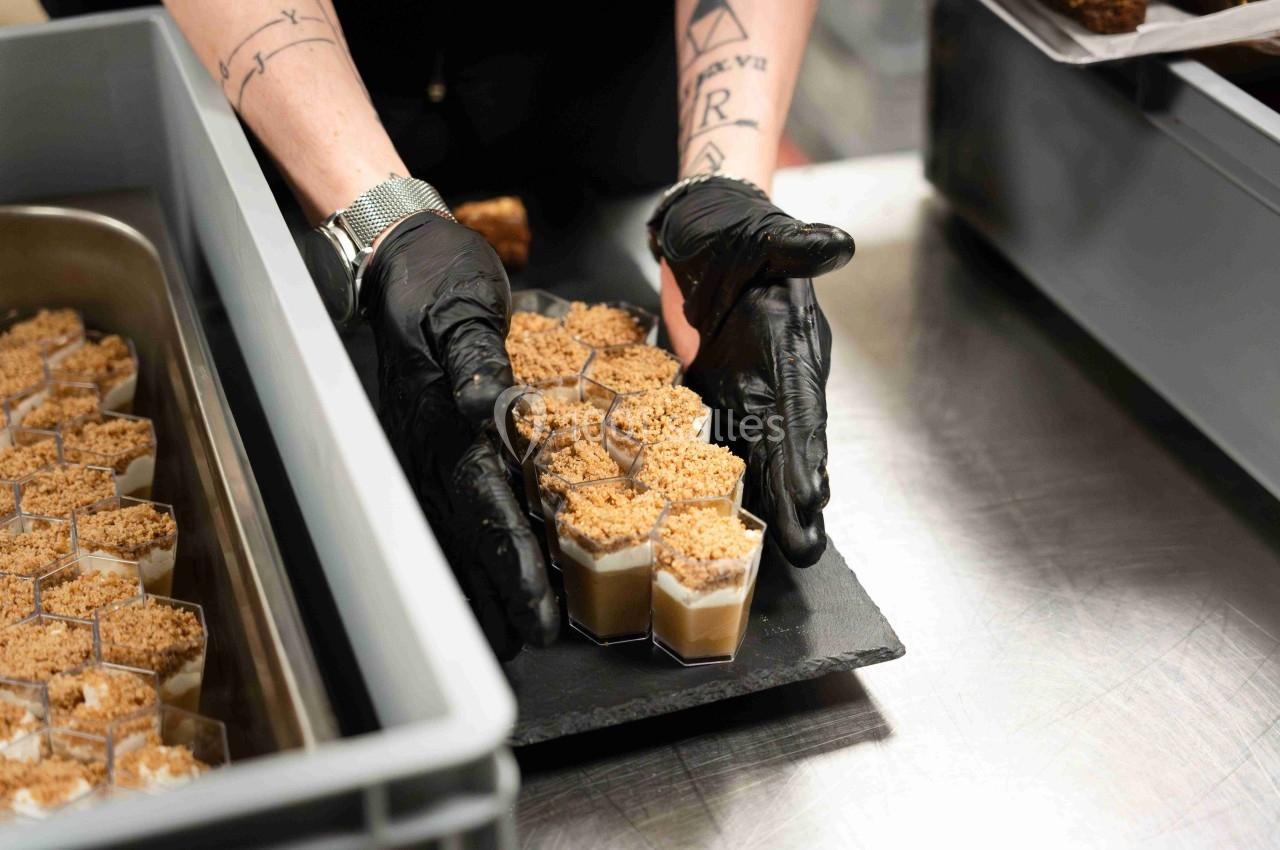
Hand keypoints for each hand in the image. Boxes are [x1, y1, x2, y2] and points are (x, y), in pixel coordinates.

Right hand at [363, 211, 558, 658]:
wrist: (398, 258)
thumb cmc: (438, 279)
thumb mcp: (464, 306)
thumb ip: (477, 359)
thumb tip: (490, 406)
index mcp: (446, 421)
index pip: (487, 507)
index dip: (515, 564)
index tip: (541, 611)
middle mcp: (429, 446)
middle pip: (467, 536)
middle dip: (499, 592)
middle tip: (530, 642)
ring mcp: (422, 446)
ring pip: (451, 529)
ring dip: (479, 582)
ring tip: (508, 632)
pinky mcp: (426, 438)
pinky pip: (448, 502)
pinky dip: (467, 544)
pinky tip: (482, 572)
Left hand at [649, 177, 853, 566]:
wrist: (705, 235)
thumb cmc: (738, 234)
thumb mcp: (767, 234)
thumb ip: (799, 245)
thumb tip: (836, 244)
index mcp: (795, 347)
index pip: (805, 406)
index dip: (807, 450)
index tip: (812, 493)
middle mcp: (779, 377)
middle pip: (790, 444)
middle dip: (797, 497)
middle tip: (807, 547)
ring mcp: (750, 389)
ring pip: (764, 454)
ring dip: (775, 501)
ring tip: (792, 547)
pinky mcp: (719, 393)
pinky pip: (729, 441)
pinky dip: (737, 478)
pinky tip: (743, 513)